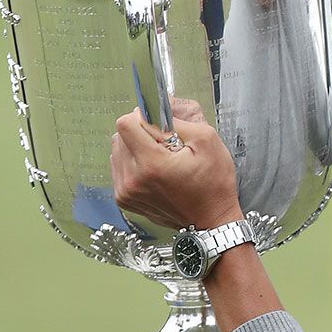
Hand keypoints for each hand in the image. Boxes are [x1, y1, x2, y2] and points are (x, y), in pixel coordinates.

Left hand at [111, 110, 242, 230]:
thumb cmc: (214, 185)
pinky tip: (154, 172)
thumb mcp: (208, 141)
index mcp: (152, 164)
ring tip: (161, 159)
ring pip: (117, 151)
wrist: (212, 220)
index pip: (125, 124)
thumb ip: (179, 121)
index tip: (157, 123)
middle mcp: (133, 179)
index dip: (142, 117)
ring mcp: (126, 191)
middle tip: (165, 144)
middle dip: (141, 133)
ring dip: (136, 148)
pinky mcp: (124, 199)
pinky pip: (119, 168)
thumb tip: (156, 111)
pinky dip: (134, 164)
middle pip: (120, 136)